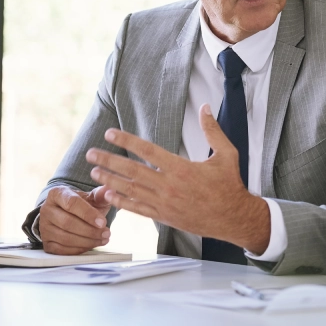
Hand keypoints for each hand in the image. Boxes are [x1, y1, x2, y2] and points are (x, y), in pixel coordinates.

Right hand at [39, 186, 111, 255]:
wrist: (67, 215)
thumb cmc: (81, 205)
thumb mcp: (91, 197)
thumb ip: (100, 195)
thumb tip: (110, 190)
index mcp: (57, 194)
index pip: (71, 203)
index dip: (88, 214)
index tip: (103, 222)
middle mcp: (46, 209)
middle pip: (67, 223)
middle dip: (90, 230)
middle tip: (106, 233)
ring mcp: (44, 227)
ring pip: (65, 238)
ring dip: (87, 241)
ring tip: (103, 239)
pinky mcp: (46, 243)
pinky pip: (63, 250)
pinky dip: (80, 249)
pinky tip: (92, 245)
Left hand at [86, 104, 269, 251]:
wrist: (234, 218)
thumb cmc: (230, 185)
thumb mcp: (226, 154)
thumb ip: (212, 130)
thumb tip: (206, 107)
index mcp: (181, 168)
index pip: (147, 151)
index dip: (126, 141)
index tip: (110, 134)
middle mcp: (169, 186)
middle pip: (132, 171)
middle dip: (109, 161)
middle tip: (91, 153)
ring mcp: (165, 203)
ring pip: (131, 191)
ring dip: (110, 181)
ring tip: (94, 172)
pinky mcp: (165, 217)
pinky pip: (138, 209)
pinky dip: (122, 202)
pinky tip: (108, 196)